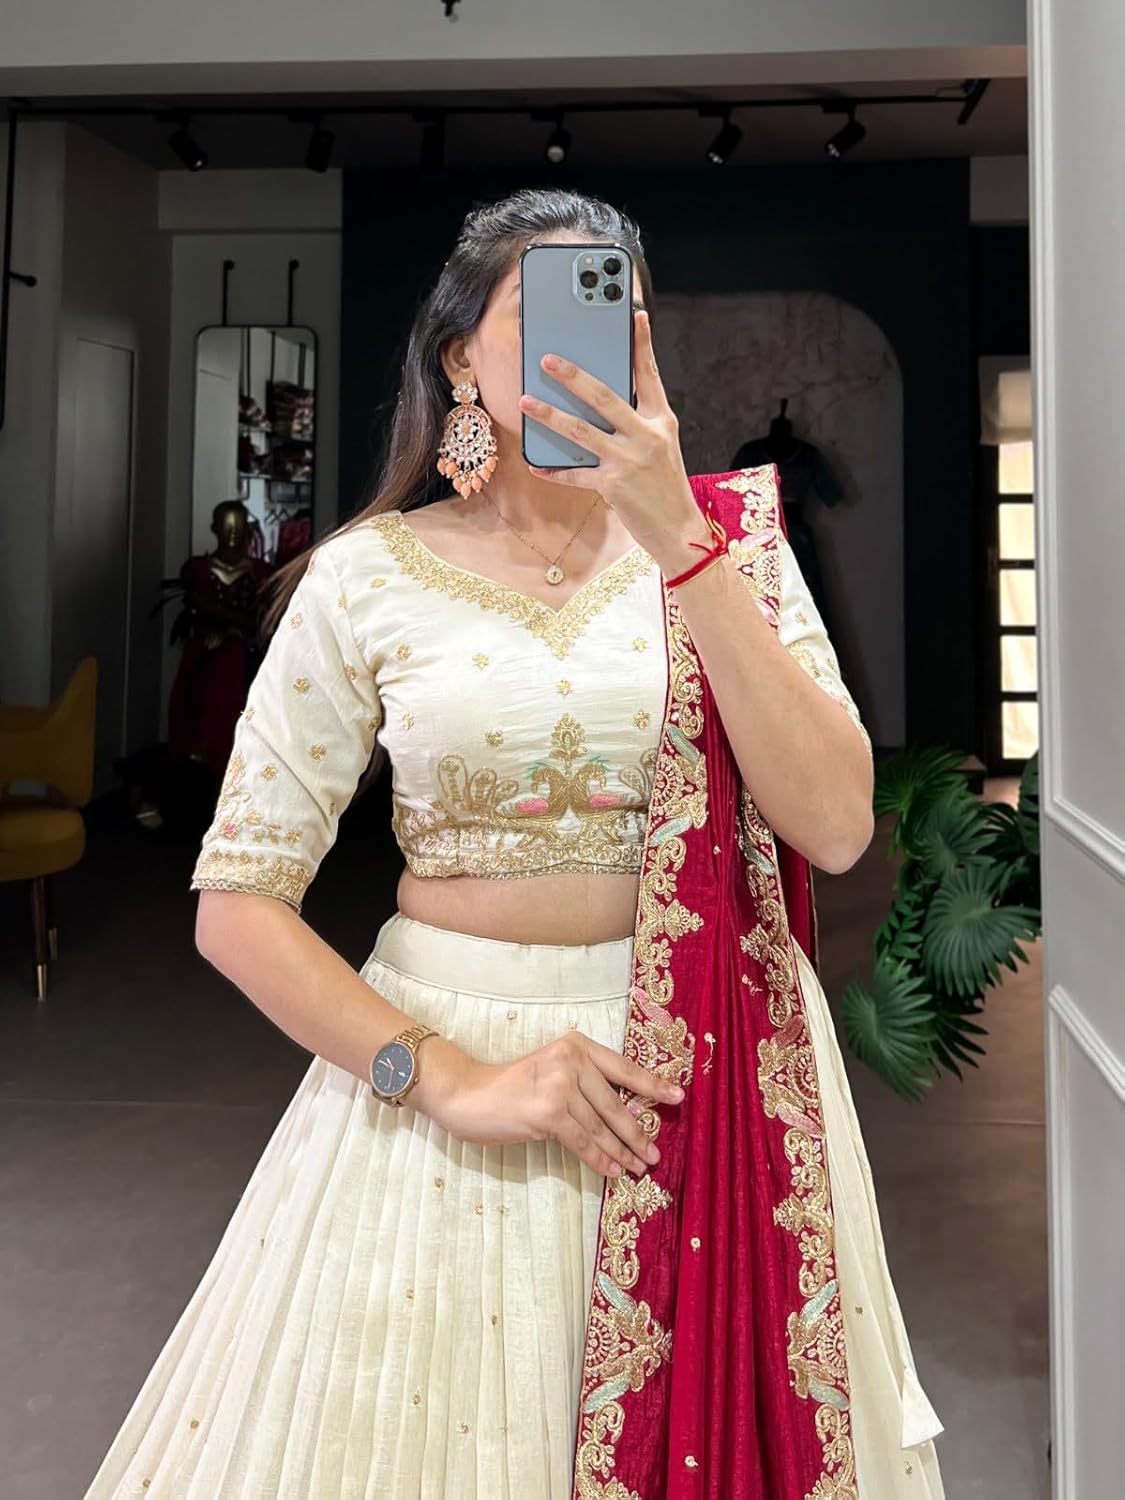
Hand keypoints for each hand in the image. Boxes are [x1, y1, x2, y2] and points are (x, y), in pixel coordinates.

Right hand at [417, 1031, 683, 1178]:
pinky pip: (583, 1143)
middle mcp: (570, 1060)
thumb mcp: (551, 1071)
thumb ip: (583, 1082)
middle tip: (654, 1154)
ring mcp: (559, 1085)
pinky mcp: (548, 1113)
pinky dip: (600, 1160)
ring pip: (601, 1127)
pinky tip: (613, 1172)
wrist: (467, 1094)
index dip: (652, 1084)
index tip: (678, 1097)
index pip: (622, 1067)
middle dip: (637, 1133)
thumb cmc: (510, 1087)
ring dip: (622, 1152)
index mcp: (576, 1045)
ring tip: (639, 1167)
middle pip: (615, 1103)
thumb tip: (624, 1113)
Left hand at [517, 309, 709, 573]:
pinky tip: (536, 465)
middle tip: (548, 360)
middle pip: (605, 397)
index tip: (634, 315)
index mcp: (662, 421)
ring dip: (550, 415)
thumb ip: (637, 422)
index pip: (650, 375)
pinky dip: (555, 470)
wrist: (679, 530)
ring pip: (582, 431)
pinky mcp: (613, 486)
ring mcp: (629, 460)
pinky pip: (576, 474)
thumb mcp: (661, 447)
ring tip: (526, 401)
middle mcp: (647, 436)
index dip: (642, 345)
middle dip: (574, 376)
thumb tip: (599, 402)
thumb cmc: (665, 485)